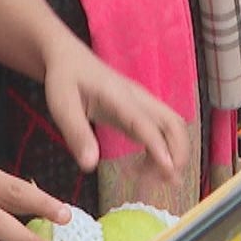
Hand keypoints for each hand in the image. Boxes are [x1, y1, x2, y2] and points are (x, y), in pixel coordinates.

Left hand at [42, 39, 189, 183]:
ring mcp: (142, 105)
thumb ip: (76, 134)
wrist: (67, 58)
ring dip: (172, 155)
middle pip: (175, 124)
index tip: (168, 171)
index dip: (159, 147)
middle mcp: (138, 100)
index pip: (147, 123)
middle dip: (178, 154)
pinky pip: (162, 132)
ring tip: (151, 180)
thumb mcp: (62, 106)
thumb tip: (89, 166)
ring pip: (173, 128)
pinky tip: (144, 169)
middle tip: (163, 182)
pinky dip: (161, 153)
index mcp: (119, 97)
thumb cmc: (64, 79)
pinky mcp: (139, 113)